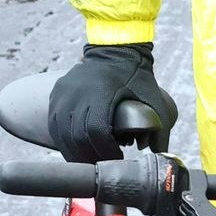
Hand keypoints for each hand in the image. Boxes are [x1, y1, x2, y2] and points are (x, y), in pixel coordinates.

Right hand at [47, 44, 175, 160]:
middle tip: (103, 167)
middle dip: (90, 157)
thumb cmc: (136, 76)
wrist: (116, 48)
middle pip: (77, 137)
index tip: (117, 160)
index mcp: (101, 92)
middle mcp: (77, 92)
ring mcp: (63, 93)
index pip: (96, 131)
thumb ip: (160, 130)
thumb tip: (160, 158)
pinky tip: (77, 150)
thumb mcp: (154, 99)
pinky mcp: (56, 94)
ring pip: (62, 134)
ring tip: (90, 162)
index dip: (105, 151)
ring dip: (75, 154)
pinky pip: (55, 125)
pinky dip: (65, 142)